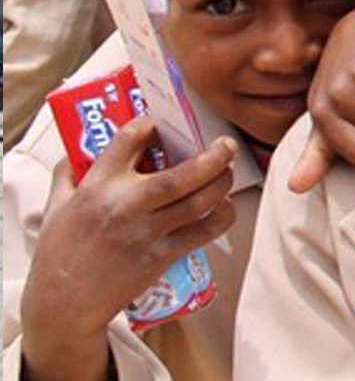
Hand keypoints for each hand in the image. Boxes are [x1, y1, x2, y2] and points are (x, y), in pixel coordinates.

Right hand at [21, 120, 237, 379]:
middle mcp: (125, 206)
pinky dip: (222, 216)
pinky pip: (204, 231)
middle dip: (212, 156)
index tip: (161, 124)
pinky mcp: (162, 256)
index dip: (149, 125)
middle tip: (226, 144)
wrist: (63, 302)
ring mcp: (146, 232)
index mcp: (96, 187)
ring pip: (199, 201)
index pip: (127, 141)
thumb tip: (77, 148)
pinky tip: (223, 205)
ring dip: (222, 182)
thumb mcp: (55, 205)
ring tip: (228, 171)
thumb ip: (67, 173)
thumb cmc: (59, 252)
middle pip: (181, 175)